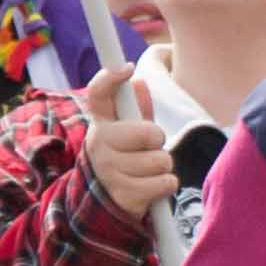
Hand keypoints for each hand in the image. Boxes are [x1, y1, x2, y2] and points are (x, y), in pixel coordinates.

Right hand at [79, 63, 174, 222]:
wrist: (110, 197)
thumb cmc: (127, 152)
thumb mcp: (130, 127)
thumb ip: (137, 106)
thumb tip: (139, 83)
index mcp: (101, 120)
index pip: (98, 93)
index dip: (111, 77)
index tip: (127, 68)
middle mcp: (99, 143)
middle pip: (148, 133)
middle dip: (158, 139)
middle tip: (150, 145)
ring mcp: (109, 170)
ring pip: (160, 161)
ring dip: (163, 165)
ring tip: (149, 168)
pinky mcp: (123, 195)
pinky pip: (165, 183)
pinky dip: (166, 185)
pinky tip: (152, 185)